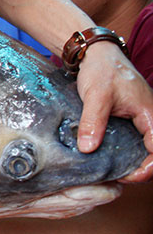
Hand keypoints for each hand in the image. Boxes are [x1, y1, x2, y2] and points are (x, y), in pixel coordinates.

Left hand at [76, 42, 152, 181]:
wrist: (97, 55)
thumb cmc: (101, 70)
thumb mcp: (96, 96)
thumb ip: (92, 121)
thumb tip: (88, 149)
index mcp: (151, 114)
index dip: (147, 169)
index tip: (126, 177)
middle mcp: (151, 118)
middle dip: (141, 170)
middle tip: (117, 178)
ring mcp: (141, 119)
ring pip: (145, 148)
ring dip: (133, 162)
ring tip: (113, 172)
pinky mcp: (131, 119)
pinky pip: (134, 141)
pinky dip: (125, 152)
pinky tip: (108, 157)